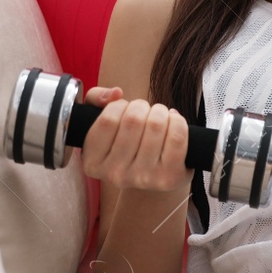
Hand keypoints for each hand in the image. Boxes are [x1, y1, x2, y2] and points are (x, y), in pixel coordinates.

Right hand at [79, 86, 194, 193]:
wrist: (151, 179)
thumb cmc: (124, 143)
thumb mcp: (100, 121)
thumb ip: (96, 98)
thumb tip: (115, 93)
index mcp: (93, 163)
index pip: (108, 119)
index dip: (119, 106)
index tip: (124, 109)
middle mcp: (116, 174)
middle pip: (133, 119)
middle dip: (142, 106)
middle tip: (144, 112)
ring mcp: (143, 178)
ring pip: (156, 125)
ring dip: (160, 112)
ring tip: (158, 117)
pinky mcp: (169, 177)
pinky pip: (177, 137)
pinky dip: (178, 121)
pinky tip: (172, 123)